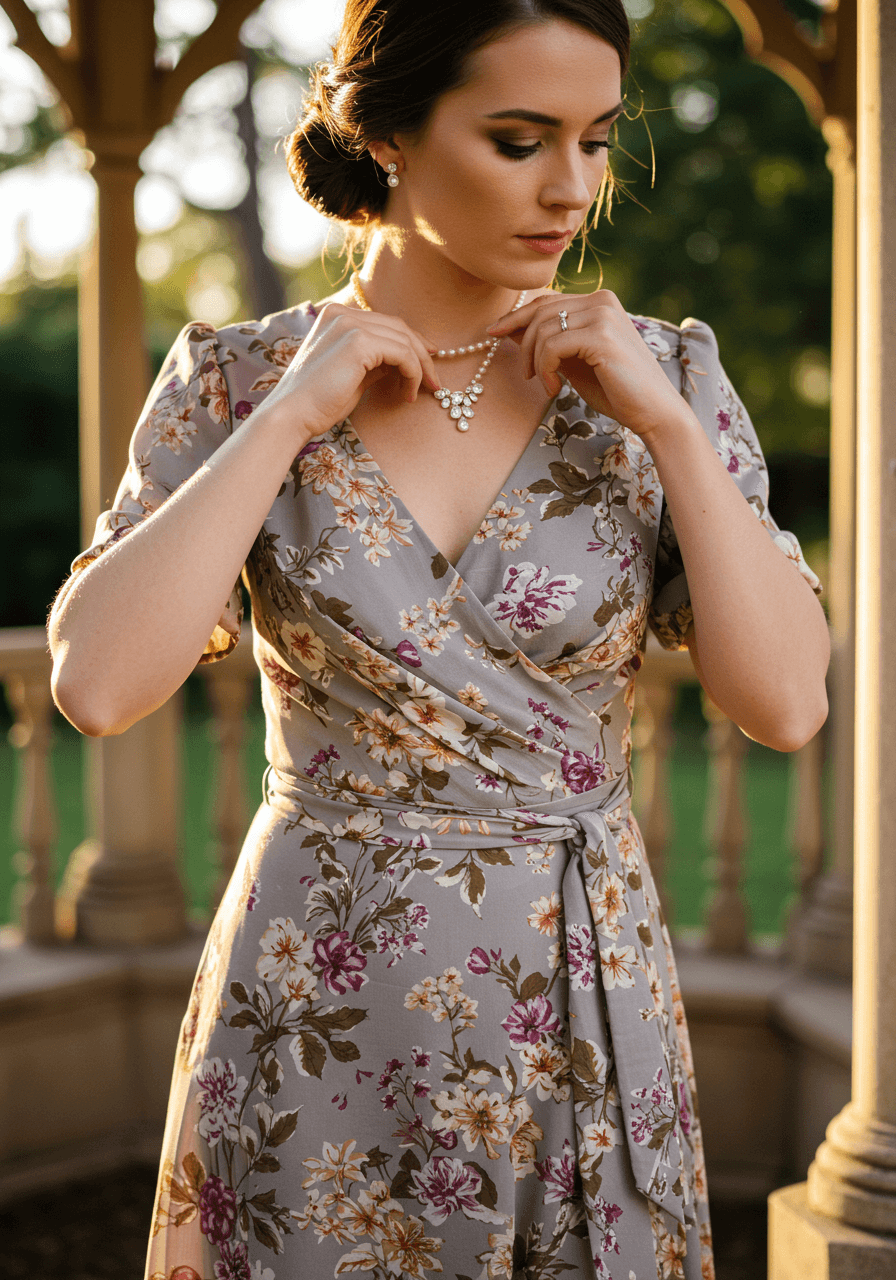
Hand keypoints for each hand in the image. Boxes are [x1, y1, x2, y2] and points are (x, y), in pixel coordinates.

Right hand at [258, 302, 440, 442]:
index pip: (385, 323)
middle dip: (422, 354)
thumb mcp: (353, 375)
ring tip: (421, 392)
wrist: (292, 415)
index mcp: (335, 315)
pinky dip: (412, 373)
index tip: (429, 361)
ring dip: (420, 368)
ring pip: (404, 340)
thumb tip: (406, 362)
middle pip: (398, 327)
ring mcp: (349, 324)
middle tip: (435, 381)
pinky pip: (402, 354)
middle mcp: (342, 313)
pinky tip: (407, 394)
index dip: (412, 342)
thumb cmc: (319, 402)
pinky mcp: (358, 342)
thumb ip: (377, 362)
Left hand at [487, 290, 692, 441]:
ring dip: (535, 363)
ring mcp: (603, 315)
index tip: (494, 333)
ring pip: (543, 330)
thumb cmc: (615, 389)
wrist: (653, 412)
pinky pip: (552, 347)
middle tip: (525, 376)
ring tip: (546, 385)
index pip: (546, 301)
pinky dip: (545, 369)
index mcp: (599, 301)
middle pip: (540, 312)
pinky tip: (555, 388)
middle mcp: (602, 300)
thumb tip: (509, 330)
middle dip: (523, 344)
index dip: (516, 316)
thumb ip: (548, 343)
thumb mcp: (573, 362)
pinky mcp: (601, 336)